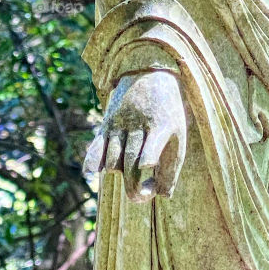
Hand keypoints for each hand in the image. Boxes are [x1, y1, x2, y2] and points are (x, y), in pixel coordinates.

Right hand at [85, 70, 186, 201]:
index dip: (148, 156)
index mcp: (161, 124)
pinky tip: (91, 173)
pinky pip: (97, 146)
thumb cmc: (167, 111)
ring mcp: (120, 123)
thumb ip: (172, 164)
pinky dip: (93, 160)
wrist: (150, 73)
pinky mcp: (107, 124)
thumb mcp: (177, 132)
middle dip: (133, 185)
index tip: (145, 165)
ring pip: (113, 158)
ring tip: (128, 174)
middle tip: (138, 196)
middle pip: (130, 161)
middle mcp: (139, 123)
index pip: (152, 144)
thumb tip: (163, 196)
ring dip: (118, 173)